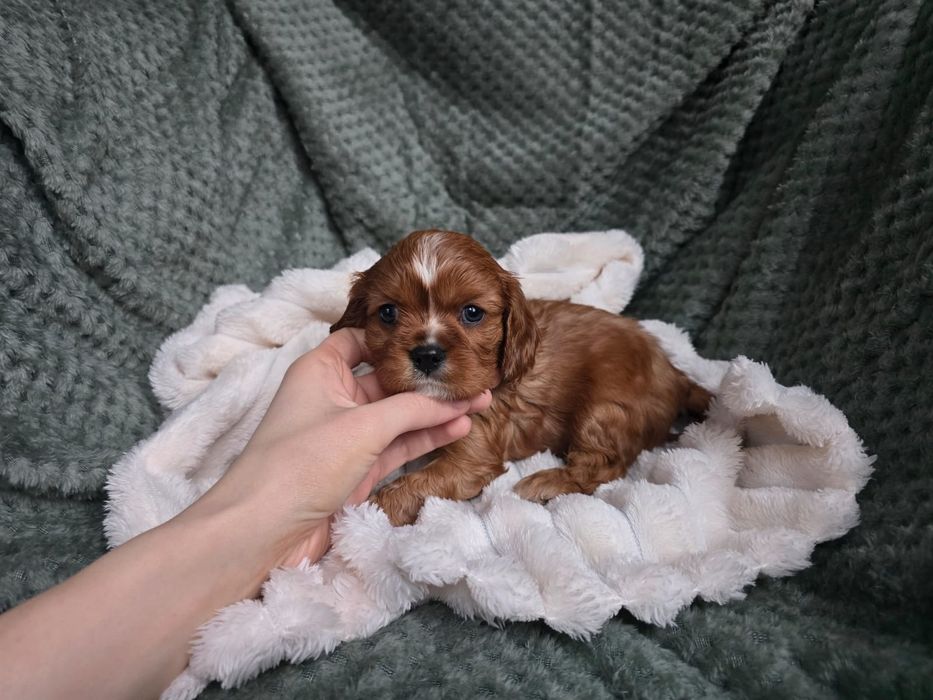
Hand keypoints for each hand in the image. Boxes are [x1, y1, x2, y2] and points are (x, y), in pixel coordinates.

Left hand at [193, 328, 491, 568]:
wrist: (262, 533)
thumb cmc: (302, 463)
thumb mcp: (362, 426)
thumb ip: (411, 409)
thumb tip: (454, 398)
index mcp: (321, 370)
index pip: (362, 340)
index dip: (397, 338)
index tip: (436, 337)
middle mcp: (333, 397)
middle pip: (388, 380)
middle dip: (429, 379)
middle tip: (474, 374)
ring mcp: (346, 436)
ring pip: (398, 416)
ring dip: (436, 411)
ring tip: (479, 401)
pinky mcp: (356, 470)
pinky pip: (398, 446)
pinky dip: (426, 438)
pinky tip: (458, 427)